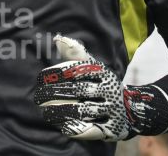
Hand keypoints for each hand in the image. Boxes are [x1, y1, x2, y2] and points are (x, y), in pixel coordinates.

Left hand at [34, 35, 167, 140]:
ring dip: (60, 112)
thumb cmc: (101, 84)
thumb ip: (75, 54)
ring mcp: (113, 109)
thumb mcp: (92, 67)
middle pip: (79, 91)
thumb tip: (58, 39)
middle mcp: (110, 89)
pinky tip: (61, 126)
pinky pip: (91, 129)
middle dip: (54, 93)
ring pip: (83, 110)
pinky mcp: (113, 128)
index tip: (40, 78)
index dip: (57, 73)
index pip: (78, 70)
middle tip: (38, 97)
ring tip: (44, 112)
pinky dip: (75, 128)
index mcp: (103, 72)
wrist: (129, 109)